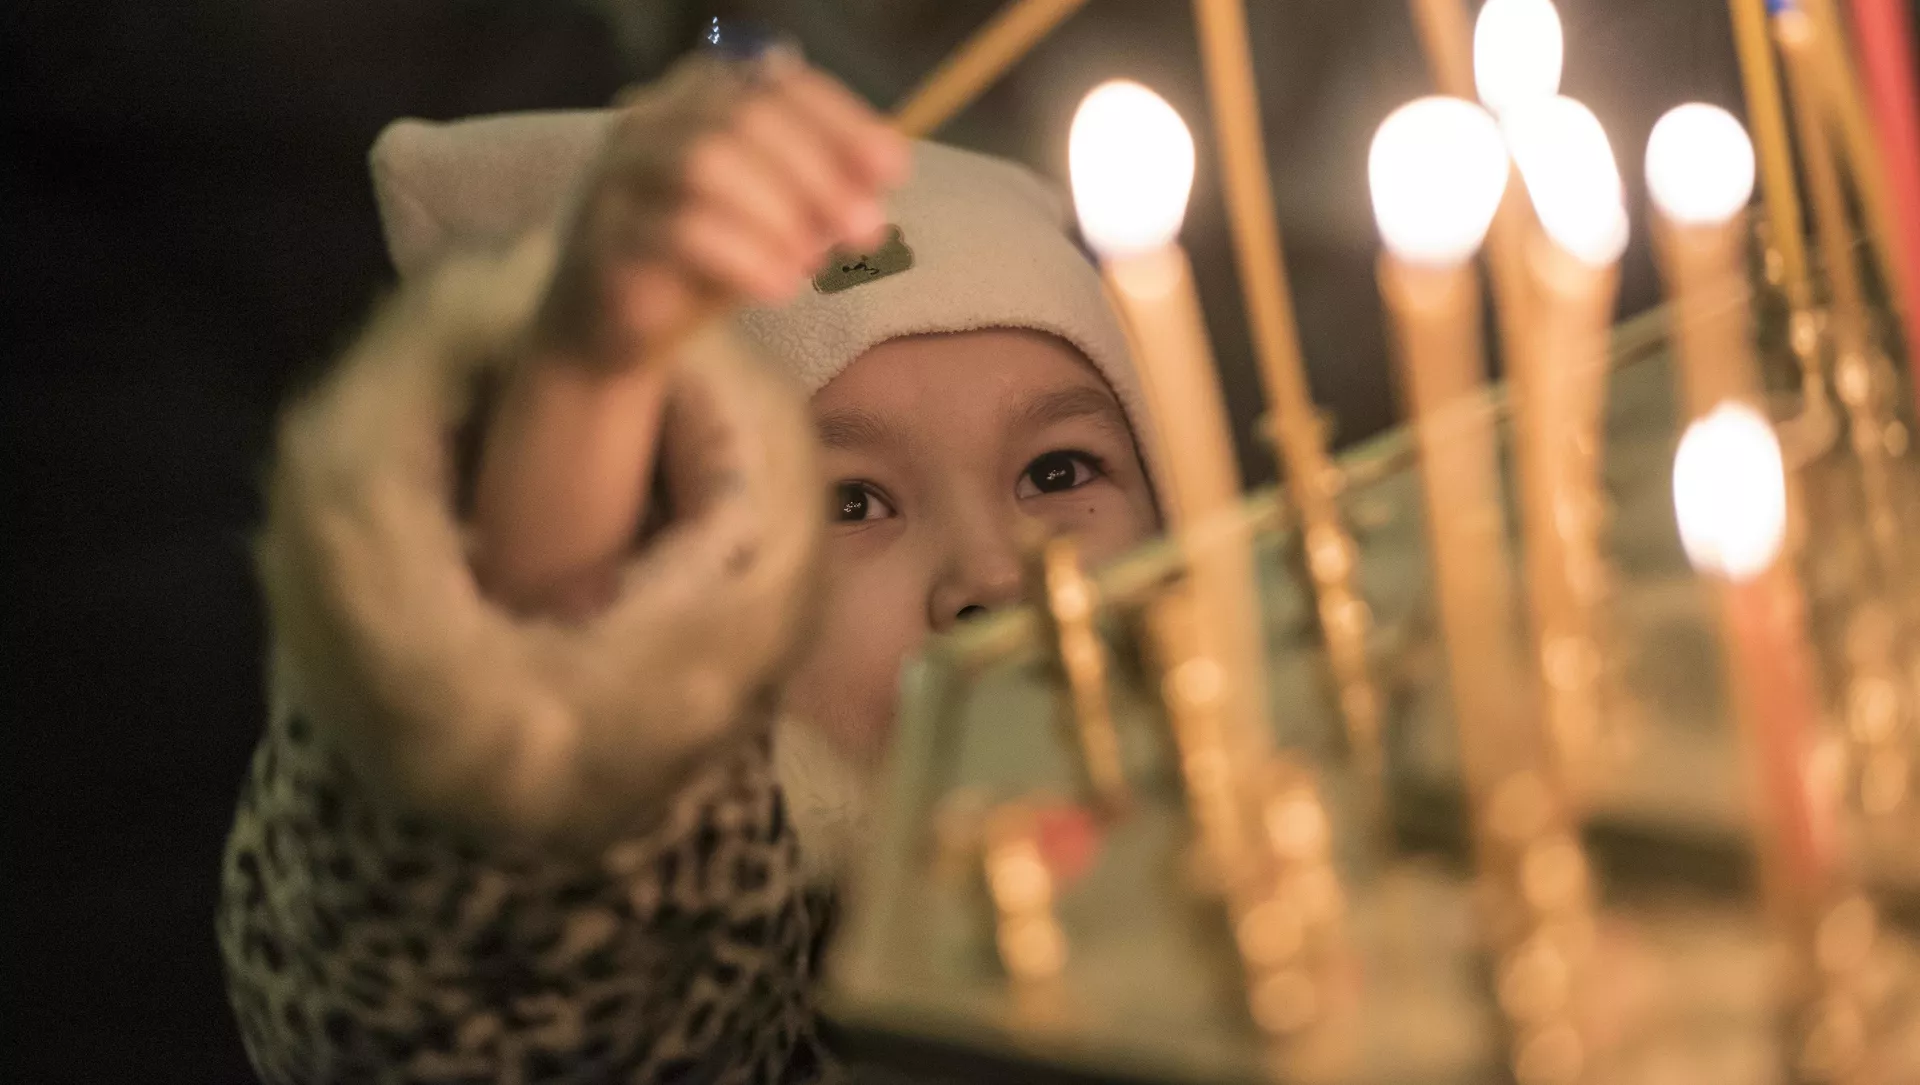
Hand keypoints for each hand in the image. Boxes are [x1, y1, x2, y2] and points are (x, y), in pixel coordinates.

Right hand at [476, 53, 906, 615]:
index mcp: (693, 97)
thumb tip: (887, 165)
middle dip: (819, 172)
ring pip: (705, 164)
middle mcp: (648, 121)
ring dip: (780, 213)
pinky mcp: (604, 240)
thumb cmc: (700, 260)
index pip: (773, 82)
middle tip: (868, 229)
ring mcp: (618, 177)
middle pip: (743, 118)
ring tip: (818, 263)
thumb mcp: (767, 213)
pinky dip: (743, 257)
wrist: (608, 330)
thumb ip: (816, 182)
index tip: (893, 169)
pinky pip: (677, 233)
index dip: (841, 120)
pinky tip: (781, 288)